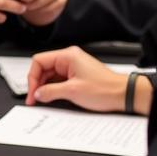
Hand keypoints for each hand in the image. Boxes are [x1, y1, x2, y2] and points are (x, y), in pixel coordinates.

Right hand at [27, 45, 149, 113]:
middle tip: (36, 98)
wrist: (124, 94)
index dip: (32, 78)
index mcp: (67, 56)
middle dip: (38, 83)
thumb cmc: (105, 89)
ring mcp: (73, 66)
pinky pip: (59, 79)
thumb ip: (50, 92)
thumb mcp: (73, 91)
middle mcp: (70, 58)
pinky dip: (54, 88)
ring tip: (44, 99)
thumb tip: (37, 93)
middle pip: (43, 68)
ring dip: (46, 87)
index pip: (39, 61)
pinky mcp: (77, 74)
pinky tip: (53, 97)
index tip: (32, 92)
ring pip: (50, 74)